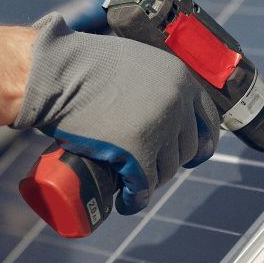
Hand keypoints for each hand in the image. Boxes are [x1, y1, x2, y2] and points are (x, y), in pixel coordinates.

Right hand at [11, 13, 219, 213]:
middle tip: (149, 167)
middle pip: (187, 148)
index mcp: (180, 79)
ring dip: (151, 181)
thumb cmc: (83, 63)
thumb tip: (156, 101)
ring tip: (133, 183)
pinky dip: (135, 200)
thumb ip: (152, 77)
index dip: (200, 142)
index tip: (189, 155)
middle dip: (170, 163)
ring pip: (166, 170)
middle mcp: (177, 103)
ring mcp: (159, 129)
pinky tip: (127, 202)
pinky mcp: (137, 152)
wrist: (56, 73)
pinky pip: (144, 187)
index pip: (207, 119)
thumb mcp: (134, 60)